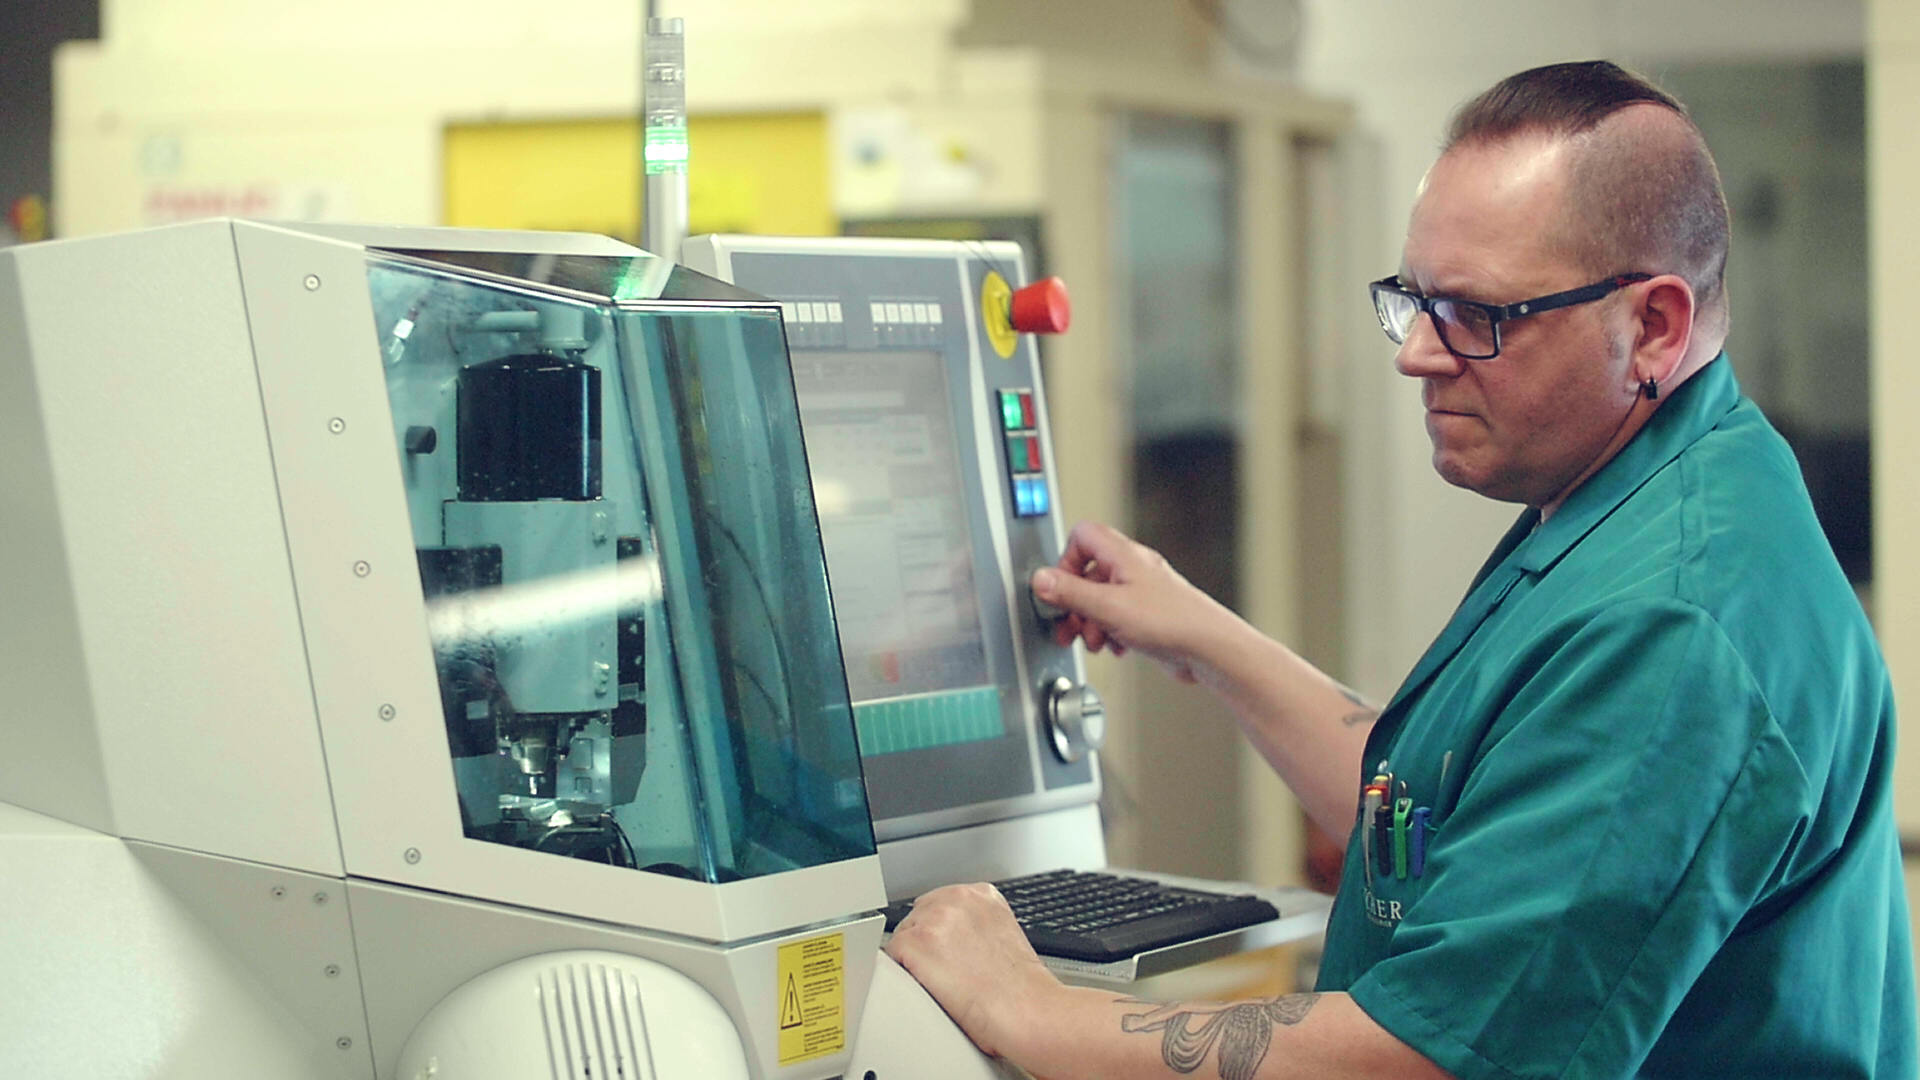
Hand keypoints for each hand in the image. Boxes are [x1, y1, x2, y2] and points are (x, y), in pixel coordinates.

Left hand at [883, 883, 1061, 1058]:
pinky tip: (928, 987)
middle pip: (918, 917)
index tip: (949, 953)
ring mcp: (934, 919)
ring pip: (904, 936)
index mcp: (981, 893)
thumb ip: (976, 924)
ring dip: (915, 960)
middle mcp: (957, 898)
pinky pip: (892, 957)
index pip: (939, 904)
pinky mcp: (916, 943)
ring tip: (943, 982)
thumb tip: (953, 937)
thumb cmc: (1020, 988)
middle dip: (926, 944)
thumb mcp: (1004, 934)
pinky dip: (903, 975)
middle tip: (948, 972)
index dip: (940, 935)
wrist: (1027, 1010)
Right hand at [1031, 521, 1239, 683]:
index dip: (1065, 562)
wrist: (1209, 649)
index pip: (1082, 537)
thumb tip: (1040, 579)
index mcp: (1123, 555)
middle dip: (1074, 603)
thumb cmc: (1171, 622)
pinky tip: (1117, 647)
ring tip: (1095, 640)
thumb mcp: (1108, 608)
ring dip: (1091, 622)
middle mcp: (1133, 568)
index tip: (1060, 590)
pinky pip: (1117, 617)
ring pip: (1101, 599)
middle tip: (1069, 626)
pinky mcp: (1149, 615)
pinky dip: (1110, 632)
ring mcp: (1142, 591)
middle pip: (1087, 573)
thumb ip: (1070, 593)